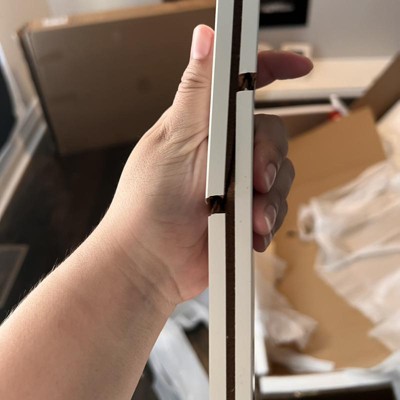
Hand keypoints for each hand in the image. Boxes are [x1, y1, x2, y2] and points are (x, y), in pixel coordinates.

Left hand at [100, 25, 312, 306]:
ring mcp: (234, 183)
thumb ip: (197, 92)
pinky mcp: (244, 213)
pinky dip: (266, 222)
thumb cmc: (151, 202)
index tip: (300, 68)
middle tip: (255, 180)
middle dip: (269, 157)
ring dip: (269, 199)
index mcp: (203, 126)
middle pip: (272, 133)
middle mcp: (222, 151)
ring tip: (248, 220)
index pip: (242, 86)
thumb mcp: (176, 140)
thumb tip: (203, 36)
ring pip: (279, 175)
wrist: (152, 264)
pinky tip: (249, 235)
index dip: (272, 70)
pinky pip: (275, 208)